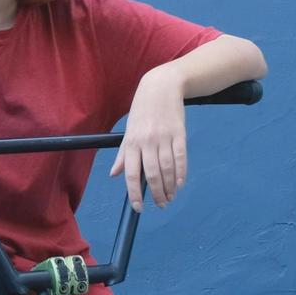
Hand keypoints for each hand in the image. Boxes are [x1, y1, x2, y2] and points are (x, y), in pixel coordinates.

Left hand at [110, 69, 186, 211]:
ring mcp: (164, 138)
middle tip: (161, 205)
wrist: (161, 87)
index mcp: (132, 142)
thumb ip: (123, 154)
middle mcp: (147, 142)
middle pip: (152, 174)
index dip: (135, 193)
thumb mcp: (129, 131)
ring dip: (169, 187)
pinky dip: (181, 173)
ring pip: (167, 169)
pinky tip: (179, 184)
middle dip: (156, 194)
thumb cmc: (142, 111)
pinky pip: (181, 157)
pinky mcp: (179, 133)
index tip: (139, 207)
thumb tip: (114, 174)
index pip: (131, 173)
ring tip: (170, 198)